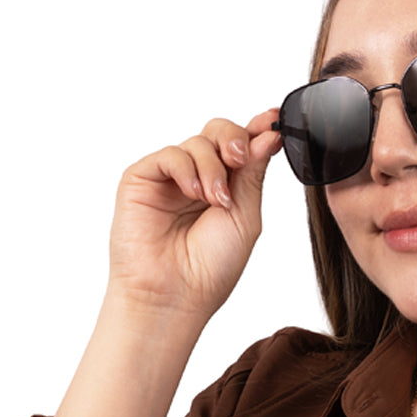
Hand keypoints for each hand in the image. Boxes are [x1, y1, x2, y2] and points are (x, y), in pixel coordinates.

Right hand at [108, 109, 281, 324]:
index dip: (258, 130)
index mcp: (227, 187)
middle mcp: (198, 178)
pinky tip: (195, 195)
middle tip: (241, 158)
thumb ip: (254, 174)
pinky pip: (170, 155)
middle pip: (218, 132)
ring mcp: (170, 178)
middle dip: (235, 139)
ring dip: (213, 167)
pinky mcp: (142, 179)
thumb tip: (269, 133)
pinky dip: (187, 170)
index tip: (274, 120)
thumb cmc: (211, 268)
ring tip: (217, 201)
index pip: (242, 147)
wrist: (175, 295)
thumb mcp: (246, 216)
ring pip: (197, 142)